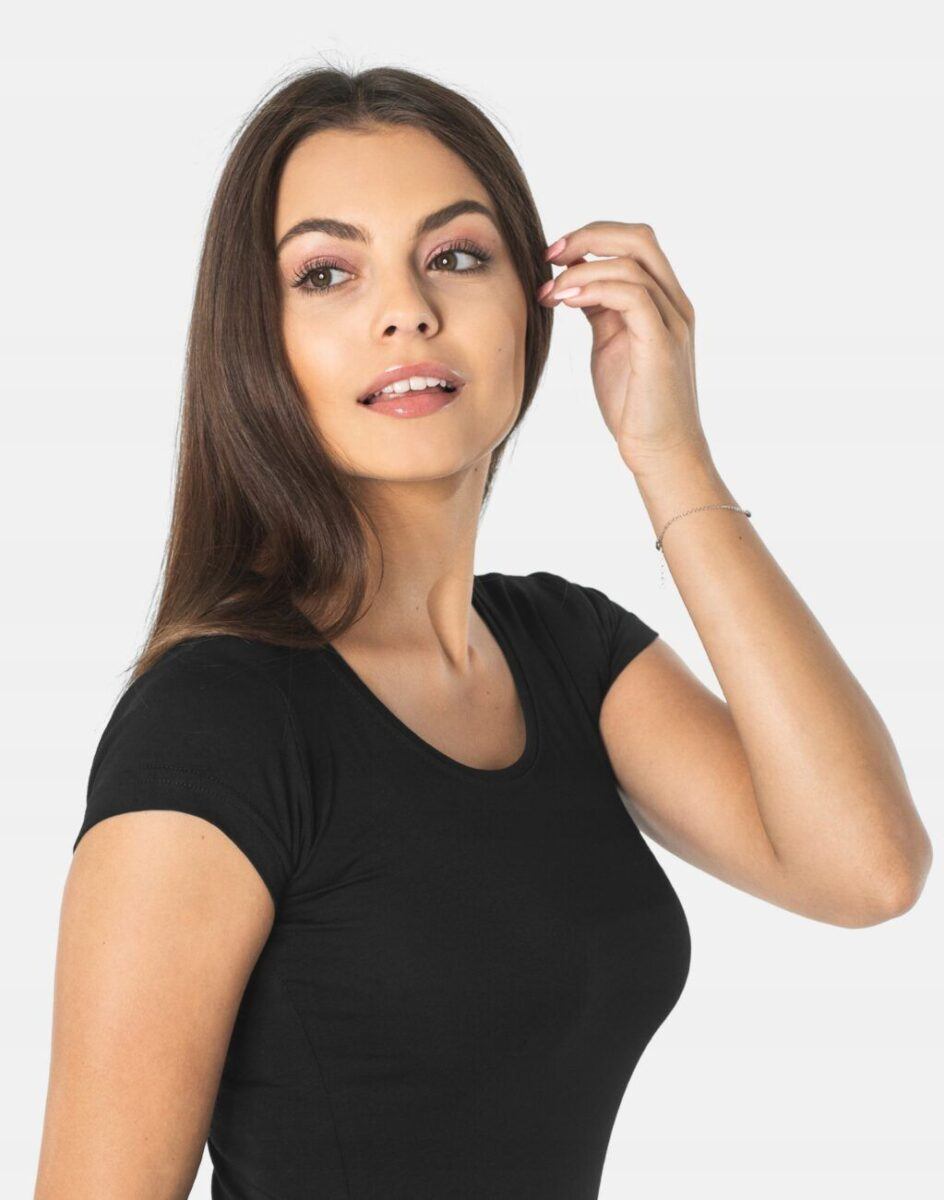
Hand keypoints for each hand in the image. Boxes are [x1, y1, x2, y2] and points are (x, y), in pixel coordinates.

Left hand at [540, 221, 709, 477]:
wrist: (659, 451)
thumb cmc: (633, 404)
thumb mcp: (610, 344)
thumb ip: (600, 308)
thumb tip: (573, 279)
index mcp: (664, 300)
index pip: (635, 242)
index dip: (592, 236)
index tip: (553, 255)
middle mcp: (675, 304)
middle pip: (639, 238)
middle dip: (588, 236)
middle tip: (549, 256)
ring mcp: (672, 323)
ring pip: (631, 265)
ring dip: (581, 272)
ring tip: (549, 293)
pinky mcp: (662, 345)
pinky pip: (633, 297)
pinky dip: (595, 290)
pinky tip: (567, 302)